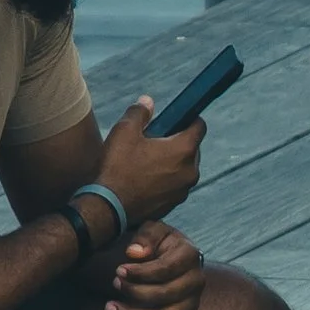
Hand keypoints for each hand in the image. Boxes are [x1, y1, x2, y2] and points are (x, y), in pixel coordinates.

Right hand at [94, 98, 202, 225]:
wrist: (108, 208)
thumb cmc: (117, 168)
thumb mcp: (124, 132)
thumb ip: (139, 112)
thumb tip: (148, 102)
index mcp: (184, 149)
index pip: (200, 126)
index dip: (189, 119)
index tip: (176, 118)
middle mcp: (190, 171)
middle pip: (192, 148)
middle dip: (177, 142)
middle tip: (154, 140)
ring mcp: (184, 190)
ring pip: (184, 168)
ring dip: (172, 162)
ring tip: (147, 161)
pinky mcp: (174, 204)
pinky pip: (176, 185)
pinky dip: (166, 179)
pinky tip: (145, 179)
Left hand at [104, 221, 203, 309]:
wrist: (174, 259)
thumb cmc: (159, 243)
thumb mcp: (153, 230)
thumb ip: (145, 237)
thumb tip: (134, 253)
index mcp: (190, 255)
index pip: (166, 269)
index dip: (140, 273)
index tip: (119, 270)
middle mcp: (197, 281)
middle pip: (165, 295)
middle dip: (134, 292)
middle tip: (115, 283)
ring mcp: (192, 304)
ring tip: (111, 307)